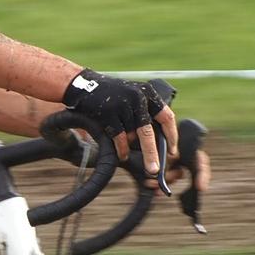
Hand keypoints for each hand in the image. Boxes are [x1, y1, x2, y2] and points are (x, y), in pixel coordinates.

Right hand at [60, 72, 178, 188]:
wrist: (82, 85)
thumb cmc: (110, 96)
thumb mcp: (132, 97)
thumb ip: (145, 113)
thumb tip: (159, 142)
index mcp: (148, 93)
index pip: (166, 117)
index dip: (171, 136)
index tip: (172, 151)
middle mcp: (138, 97)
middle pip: (148, 132)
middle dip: (152, 153)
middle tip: (155, 169)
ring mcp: (122, 104)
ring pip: (131, 136)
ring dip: (130, 148)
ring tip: (127, 155)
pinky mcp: (108, 112)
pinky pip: (119, 137)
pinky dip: (120, 148)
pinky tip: (121, 154)